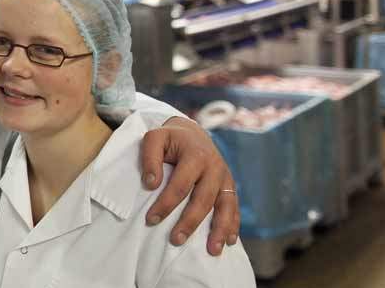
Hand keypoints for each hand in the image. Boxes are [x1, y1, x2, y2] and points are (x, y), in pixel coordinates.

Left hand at [139, 116, 238, 255]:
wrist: (192, 132)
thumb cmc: (170, 139)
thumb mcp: (155, 138)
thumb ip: (150, 157)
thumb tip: (151, 183)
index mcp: (196, 155)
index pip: (180, 185)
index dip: (165, 204)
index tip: (151, 220)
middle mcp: (214, 167)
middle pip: (203, 199)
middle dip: (190, 222)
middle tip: (175, 241)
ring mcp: (225, 177)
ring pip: (225, 206)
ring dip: (219, 230)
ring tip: (212, 251)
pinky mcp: (230, 186)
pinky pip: (234, 207)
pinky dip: (233, 225)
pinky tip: (229, 242)